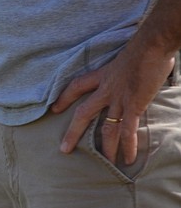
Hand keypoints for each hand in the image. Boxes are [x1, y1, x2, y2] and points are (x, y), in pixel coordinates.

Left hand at [53, 45, 174, 164]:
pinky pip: (128, 131)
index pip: (76, 86)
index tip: (55, 109)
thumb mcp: (125, 58)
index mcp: (103, 75)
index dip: (64, 98)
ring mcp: (119, 99)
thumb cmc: (144, 47)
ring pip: (107, 128)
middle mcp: (106, 90)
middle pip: (83, 114)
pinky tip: (128, 159)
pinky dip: (128, 146)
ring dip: (106, 148)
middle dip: (73, 133)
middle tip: (64, 150)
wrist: (153, 43)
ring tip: (103, 164)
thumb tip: (131, 75)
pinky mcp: (133, 105)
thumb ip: (123, 72)